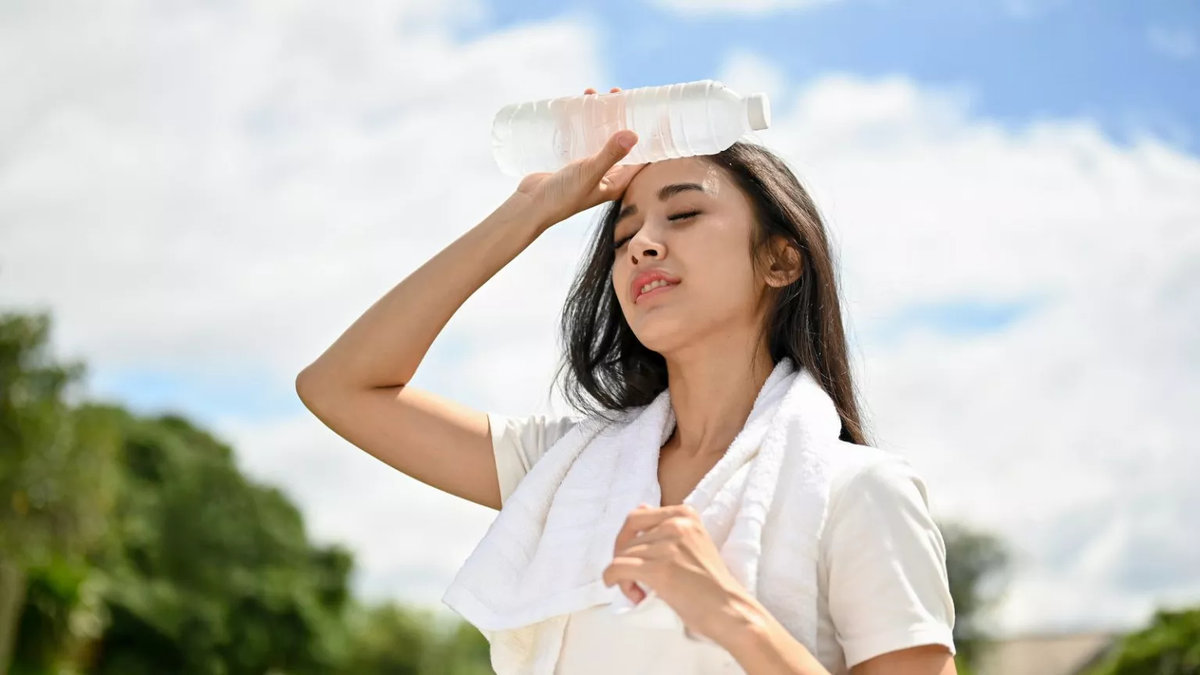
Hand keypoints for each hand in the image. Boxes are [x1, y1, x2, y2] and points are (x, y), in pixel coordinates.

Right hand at [508, 87, 645, 230]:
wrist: (531, 205)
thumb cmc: (563, 196)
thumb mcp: (590, 172)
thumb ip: (611, 154)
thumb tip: (634, 134)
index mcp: (617, 182)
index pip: (640, 156)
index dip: (646, 134)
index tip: (646, 110)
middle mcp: (606, 174)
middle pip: (620, 141)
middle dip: (619, 116)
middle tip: (616, 93)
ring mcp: (588, 167)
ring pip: (599, 136)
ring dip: (598, 115)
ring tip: (593, 94)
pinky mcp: (571, 162)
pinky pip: (582, 138)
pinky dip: (582, 122)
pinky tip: (577, 107)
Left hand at [602, 504, 754, 643]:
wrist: (730, 610)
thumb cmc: (712, 583)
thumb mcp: (693, 542)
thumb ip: (666, 525)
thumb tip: (640, 506)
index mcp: (684, 514)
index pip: (637, 517)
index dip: (627, 539)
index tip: (631, 556)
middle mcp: (676, 524)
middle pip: (628, 538)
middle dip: (622, 558)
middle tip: (630, 577)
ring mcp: (667, 546)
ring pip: (622, 556)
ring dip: (625, 577)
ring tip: (640, 593)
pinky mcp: (659, 569)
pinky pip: (618, 568)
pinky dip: (613, 580)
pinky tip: (625, 591)